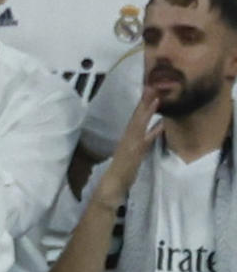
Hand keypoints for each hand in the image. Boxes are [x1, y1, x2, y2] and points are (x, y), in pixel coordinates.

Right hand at [99, 87, 164, 202]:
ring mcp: (130, 145)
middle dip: (144, 102)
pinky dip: (151, 130)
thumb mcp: (130, 155)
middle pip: (137, 118)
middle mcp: (128, 139)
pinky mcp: (134, 153)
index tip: (148, 90)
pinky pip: (144, 139)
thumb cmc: (120, 172)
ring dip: (146, 111)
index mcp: (126, 138)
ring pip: (139, 125)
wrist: (111, 186)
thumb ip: (139, 143)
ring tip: (154, 97)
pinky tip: (160, 122)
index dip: (141, 105)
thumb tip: (153, 130)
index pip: (134, 119)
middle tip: (151, 86)